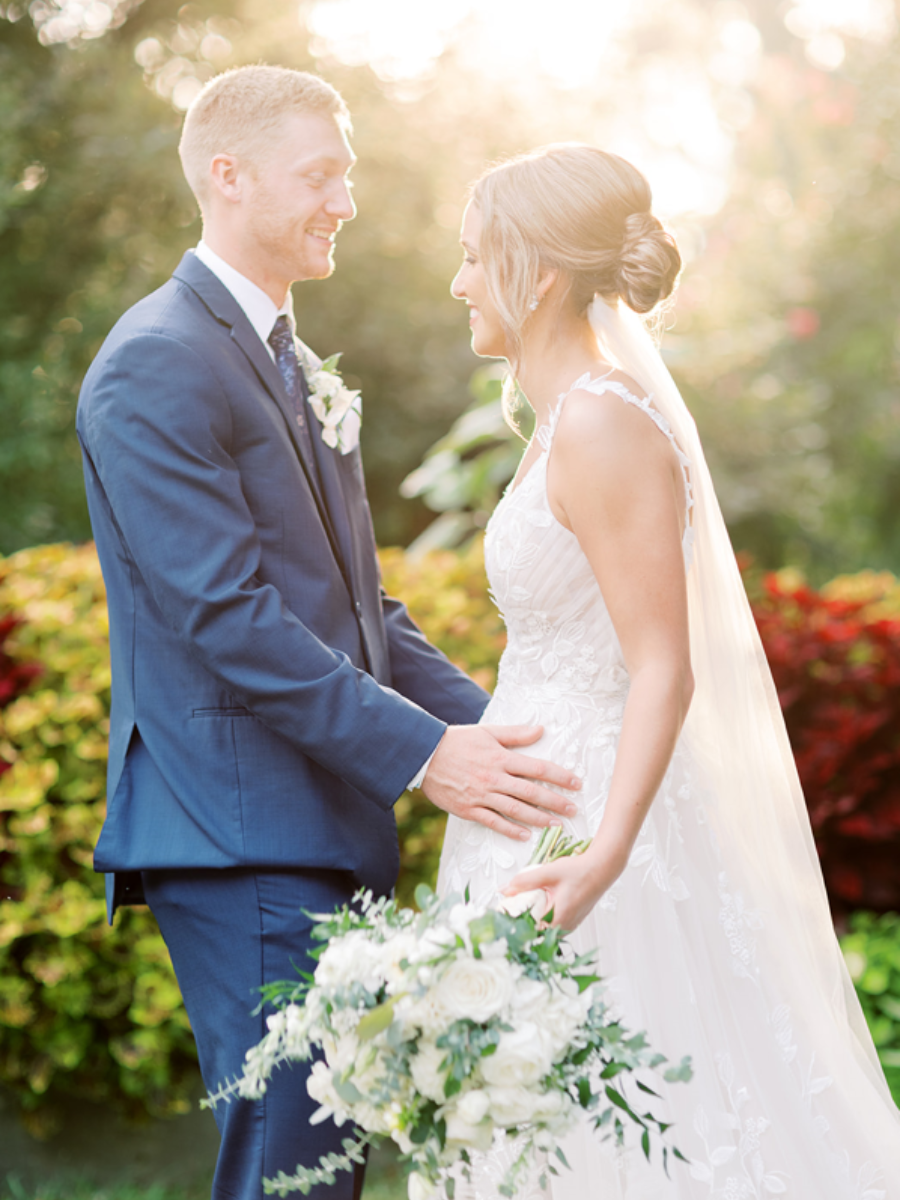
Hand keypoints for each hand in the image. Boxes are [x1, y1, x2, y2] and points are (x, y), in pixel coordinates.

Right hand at [421, 724, 580, 841]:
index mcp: (500, 758)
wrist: (424, 755)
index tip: (576, 783)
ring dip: (538, 818)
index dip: (559, 776)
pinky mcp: (468, 809)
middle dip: (555, 801)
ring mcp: (481, 795)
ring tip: (556, 825)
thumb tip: (541, 729)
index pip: (537, 767)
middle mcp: (493, 778)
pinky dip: (510, 830)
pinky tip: (525, 836)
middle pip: (530, 792)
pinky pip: (493, 822)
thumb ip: (515, 734)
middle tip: (573, 810)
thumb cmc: (457, 741)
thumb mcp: (487, 732)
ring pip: (515, 810)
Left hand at [502, 848, 623, 931]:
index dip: (515, 924)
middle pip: (536, 932)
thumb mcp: (548, 872)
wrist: (601, 868)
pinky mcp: (573, 920)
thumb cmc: (579, 871)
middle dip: (522, 920)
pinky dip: (544, 915)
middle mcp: (565, 927)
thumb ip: (524, 881)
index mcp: (558, 919)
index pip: (529, 932)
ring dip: (534, 918)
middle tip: (511, 906)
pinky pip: (553, 924)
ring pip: (545, 928)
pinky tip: (540, 902)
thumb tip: (504, 890)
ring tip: (524, 903)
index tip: (504, 915)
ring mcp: (570, 925)